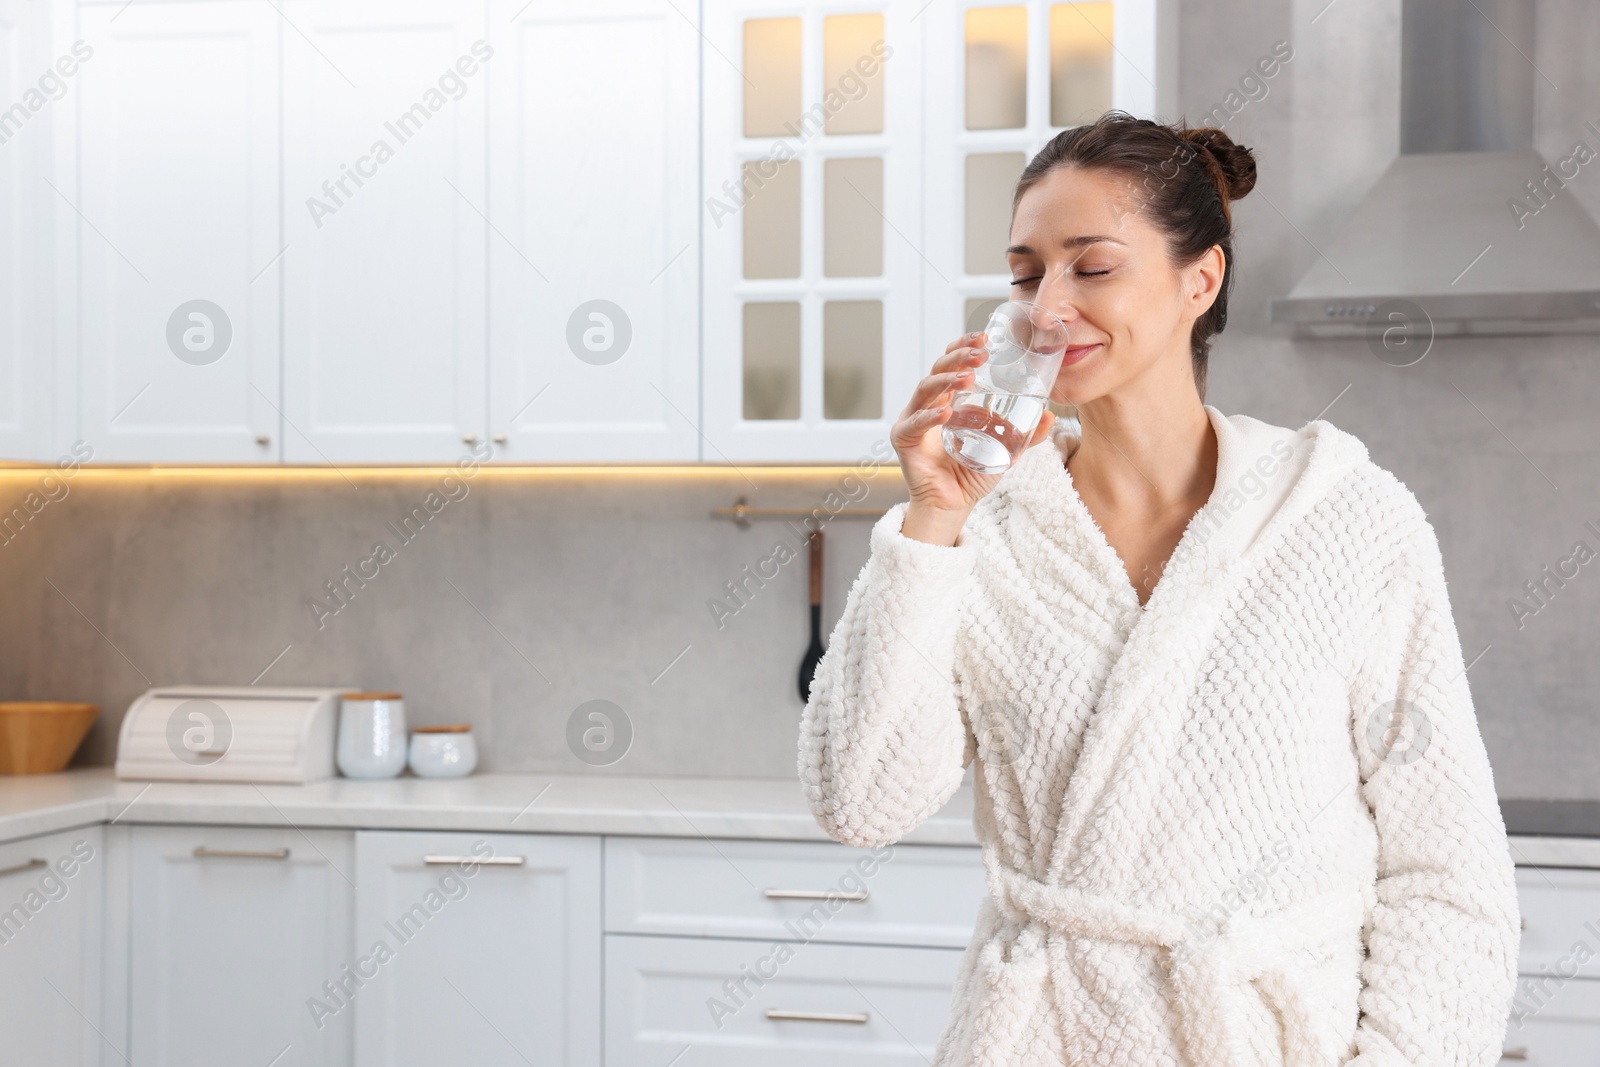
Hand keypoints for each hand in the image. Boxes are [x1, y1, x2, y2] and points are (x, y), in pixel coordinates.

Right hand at [889, 331, 1056, 542]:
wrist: (953, 506)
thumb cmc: (972, 475)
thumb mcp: (1005, 451)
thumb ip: (1026, 434)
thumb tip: (1052, 415)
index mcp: (948, 399)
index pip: (952, 364)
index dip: (964, 347)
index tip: (984, 338)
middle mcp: (928, 404)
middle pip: (938, 369)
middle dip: (958, 358)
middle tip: (980, 354)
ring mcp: (913, 420)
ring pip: (925, 389)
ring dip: (947, 381)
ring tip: (968, 378)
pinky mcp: (903, 440)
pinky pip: (914, 423)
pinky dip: (929, 416)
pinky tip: (946, 411)